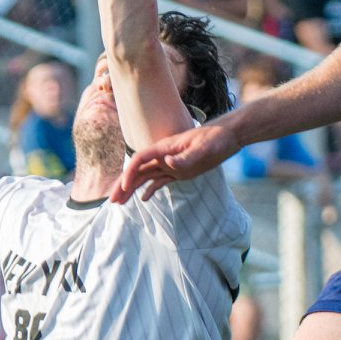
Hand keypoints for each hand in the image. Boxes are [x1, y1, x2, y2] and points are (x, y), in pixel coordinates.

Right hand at [112, 120, 239, 202]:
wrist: (227, 136)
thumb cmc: (216, 138)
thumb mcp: (203, 149)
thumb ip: (185, 157)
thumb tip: (167, 163)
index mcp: (165, 148)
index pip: (140, 159)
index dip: (129, 173)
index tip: (124, 188)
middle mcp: (164, 156)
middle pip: (138, 170)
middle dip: (124, 185)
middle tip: (112, 201)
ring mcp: (170, 164)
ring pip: (146, 177)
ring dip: (132, 189)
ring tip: (120, 203)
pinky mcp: (179, 171)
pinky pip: (160, 181)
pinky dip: (150, 190)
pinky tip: (143, 199)